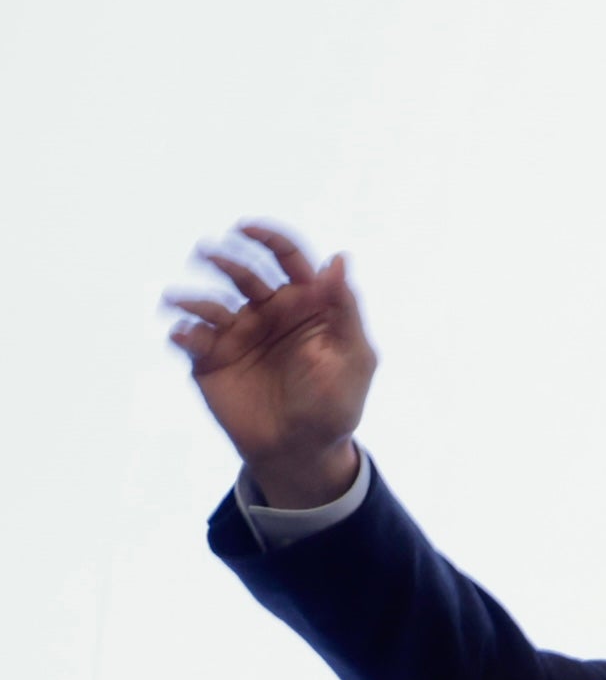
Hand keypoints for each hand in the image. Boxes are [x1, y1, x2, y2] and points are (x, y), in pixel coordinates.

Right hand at [164, 223, 375, 507]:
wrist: (301, 451)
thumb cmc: (334, 405)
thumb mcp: (353, 358)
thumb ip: (344, 309)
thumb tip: (339, 257)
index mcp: (306, 305)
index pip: (288, 259)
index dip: (269, 238)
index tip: (246, 228)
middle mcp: (268, 312)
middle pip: (243, 272)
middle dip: (225, 258)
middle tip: (208, 253)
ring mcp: (237, 334)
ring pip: (210, 301)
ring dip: (193, 295)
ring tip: (179, 299)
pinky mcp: (210, 358)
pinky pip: (191, 336)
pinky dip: (183, 331)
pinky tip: (185, 336)